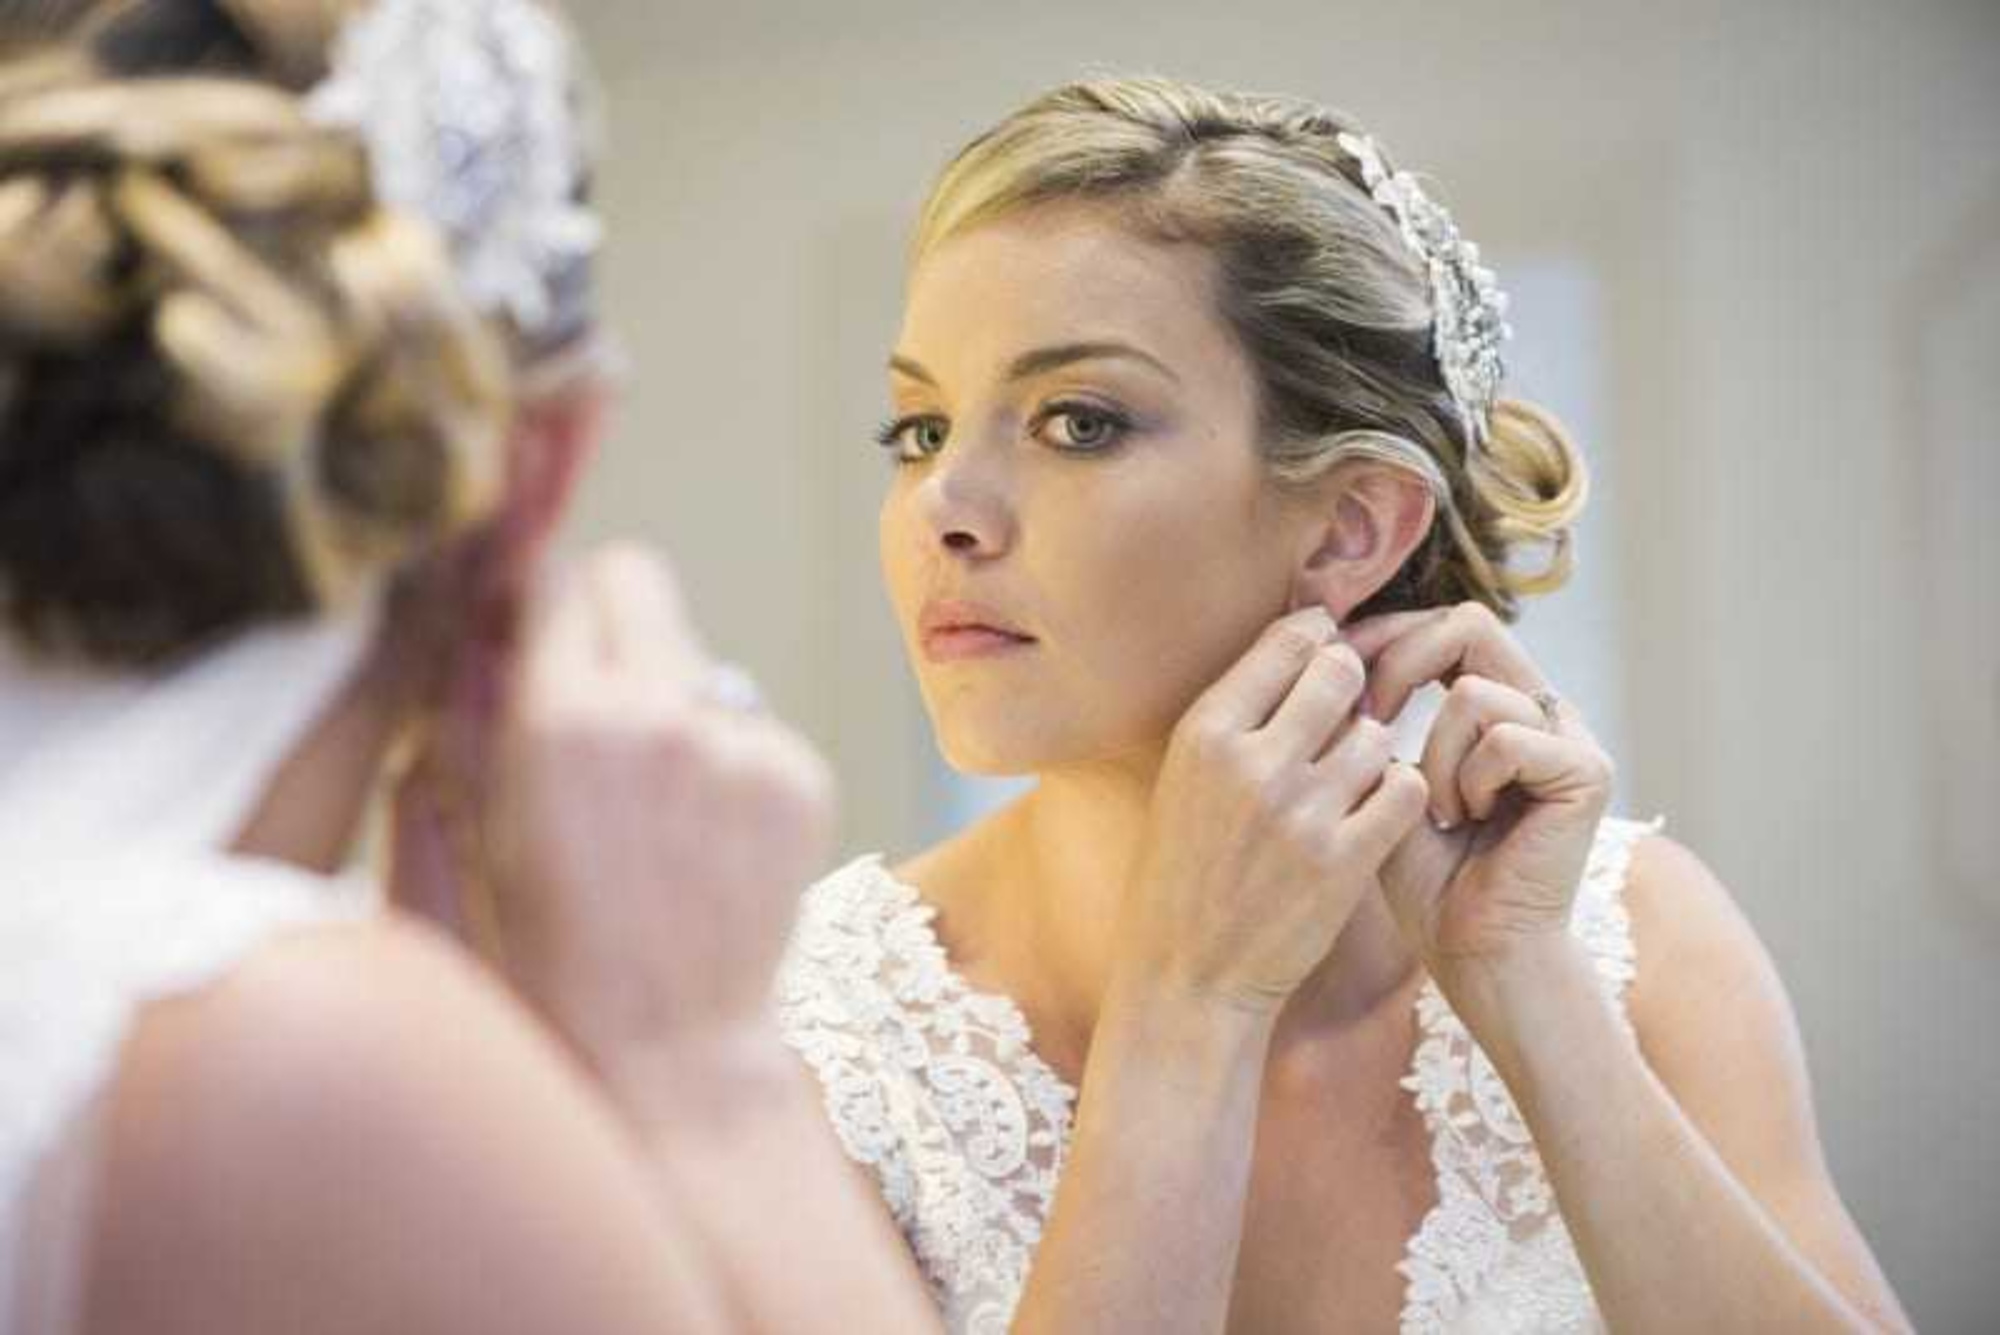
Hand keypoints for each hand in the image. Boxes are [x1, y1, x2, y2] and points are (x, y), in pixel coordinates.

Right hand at [394, 543, 834, 1088]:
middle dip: (601, 623)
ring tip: (639, 807)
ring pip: (695, 660)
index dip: (532, 603)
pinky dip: (722, 762)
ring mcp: (746, 744)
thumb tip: (467, 636)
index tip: (523, 627)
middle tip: (581, 699)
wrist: (669, 1061)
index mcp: (562, 723)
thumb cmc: (543, 971)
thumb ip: (456, 724)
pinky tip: (693, 841)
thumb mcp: (466, 846)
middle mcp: (664, 714)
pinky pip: (749, 724)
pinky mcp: (801, 777)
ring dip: (664, 701)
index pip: (554, 580)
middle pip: (635, 580)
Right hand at [1112, 606, 1430, 1015]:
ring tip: (1349, 782)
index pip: (1289, 641)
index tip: (1324, 662)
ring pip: (1378, 734)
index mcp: (1204, 733)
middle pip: (1341, 672)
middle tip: (1346, 719)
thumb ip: (1241, 714)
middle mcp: (1250, 764)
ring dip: (1374, 752)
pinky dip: (1398, 796)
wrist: (1187, 975)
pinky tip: (1373, 815)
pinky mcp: (1343, 862)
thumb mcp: (1186, 777)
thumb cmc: (1185, 869)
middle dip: (1353, 689)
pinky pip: (1405, 790)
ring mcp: (1299, 813)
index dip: (1320, 643)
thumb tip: (1309, 640)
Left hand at [1341, 602, 1613, 984]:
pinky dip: (1469, 781)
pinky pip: (1505, 737)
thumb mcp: (1381, 784)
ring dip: (1435, 756)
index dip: (1389, 634)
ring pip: (1474, 693)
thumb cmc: (1425, 881)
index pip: (1449, 626)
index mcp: (1502, 706)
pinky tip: (1469, 823)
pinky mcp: (1588, 771)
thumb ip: (1371, 721)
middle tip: (1368, 720)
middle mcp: (1543, 711)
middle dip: (1401, 665)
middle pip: (1471, 624)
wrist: (1472, 952)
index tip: (1338, 669)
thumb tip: (1334, 652)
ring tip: (1442, 812)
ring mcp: (1572, 738)